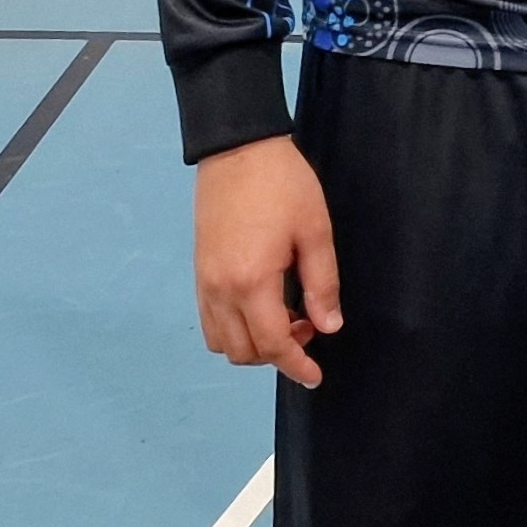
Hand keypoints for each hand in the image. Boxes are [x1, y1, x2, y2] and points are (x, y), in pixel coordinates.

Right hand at [192, 134, 340, 387]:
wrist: (238, 149)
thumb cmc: (285, 186)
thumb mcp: (316, 231)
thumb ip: (322, 284)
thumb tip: (329, 327)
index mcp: (252, 282)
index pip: (273, 344)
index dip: (296, 366)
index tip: (315, 377)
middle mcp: (220, 291)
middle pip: (243, 351)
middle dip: (277, 354)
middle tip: (310, 326)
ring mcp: (204, 282)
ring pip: (221, 341)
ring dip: (253, 345)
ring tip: (287, 317)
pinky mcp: (198, 271)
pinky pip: (210, 321)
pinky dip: (233, 329)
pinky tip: (260, 307)